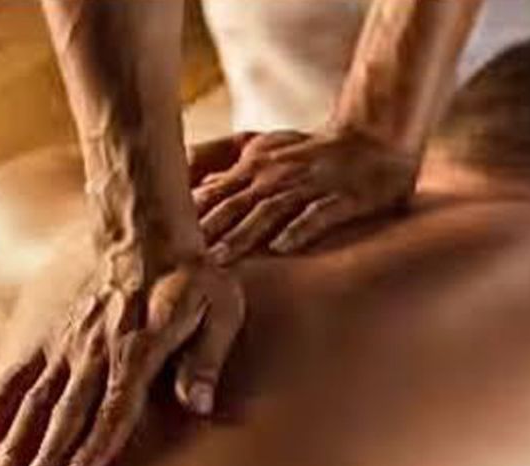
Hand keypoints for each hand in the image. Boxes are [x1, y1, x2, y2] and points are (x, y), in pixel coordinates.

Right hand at [0, 262, 243, 465]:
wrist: (146, 234)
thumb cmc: (192, 279)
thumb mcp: (219, 312)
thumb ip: (206, 360)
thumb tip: (200, 407)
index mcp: (138, 351)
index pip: (114, 409)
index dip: (94, 447)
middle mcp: (95, 352)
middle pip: (68, 413)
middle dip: (48, 456)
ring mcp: (66, 344)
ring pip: (37, 400)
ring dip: (19, 442)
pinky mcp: (49, 336)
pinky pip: (16, 374)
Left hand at [190, 129, 418, 263]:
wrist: (373, 140)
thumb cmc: (311, 151)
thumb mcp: (260, 148)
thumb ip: (220, 161)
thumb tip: (176, 180)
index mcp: (253, 168)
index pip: (212, 192)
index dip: (184, 215)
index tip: (156, 242)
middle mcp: (276, 176)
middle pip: (234, 204)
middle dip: (206, 231)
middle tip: (176, 261)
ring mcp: (309, 186)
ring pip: (270, 211)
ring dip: (243, 234)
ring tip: (220, 259)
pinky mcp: (342, 198)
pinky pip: (318, 214)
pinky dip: (300, 229)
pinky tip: (283, 248)